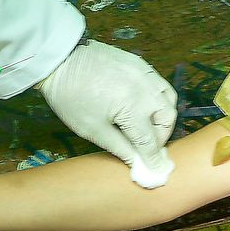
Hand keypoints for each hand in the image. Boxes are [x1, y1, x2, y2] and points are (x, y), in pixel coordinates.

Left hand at [38, 40, 176, 183]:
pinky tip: (145, 105)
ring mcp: (146, 74)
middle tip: (147, 145)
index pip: (149, 141)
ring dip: (163, 117)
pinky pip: (160, 85)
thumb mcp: (93, 129)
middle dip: (161, 136)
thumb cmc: (71, 97)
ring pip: (169, 100)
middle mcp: (147, 90)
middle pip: (167, 119)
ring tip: (148, 125)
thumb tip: (137, 163)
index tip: (156, 171)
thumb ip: (120, 148)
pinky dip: (159, 99)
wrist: (60, 59)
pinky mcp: (142, 64)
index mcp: (133, 108)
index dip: (153, 159)